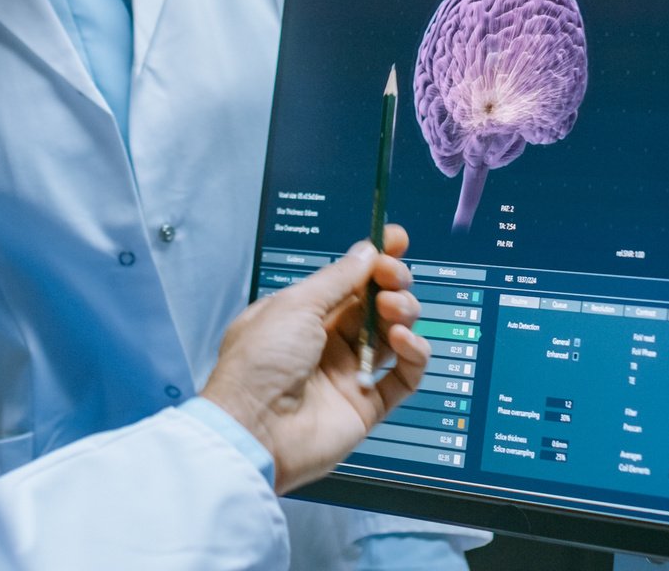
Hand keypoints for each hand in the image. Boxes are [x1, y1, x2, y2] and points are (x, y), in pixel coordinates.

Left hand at [200, 224, 429, 493]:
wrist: (254, 430)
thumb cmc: (259, 363)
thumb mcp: (295, 305)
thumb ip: (338, 279)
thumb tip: (366, 251)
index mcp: (304, 314)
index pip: (349, 281)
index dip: (376, 260)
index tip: (397, 239)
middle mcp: (328, 341)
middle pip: (376, 304)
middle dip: (391, 283)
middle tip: (392, 278)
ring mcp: (349, 372)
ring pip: (394, 334)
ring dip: (403, 313)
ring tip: (392, 311)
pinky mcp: (368, 405)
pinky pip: (405, 376)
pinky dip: (414, 354)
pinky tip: (404, 340)